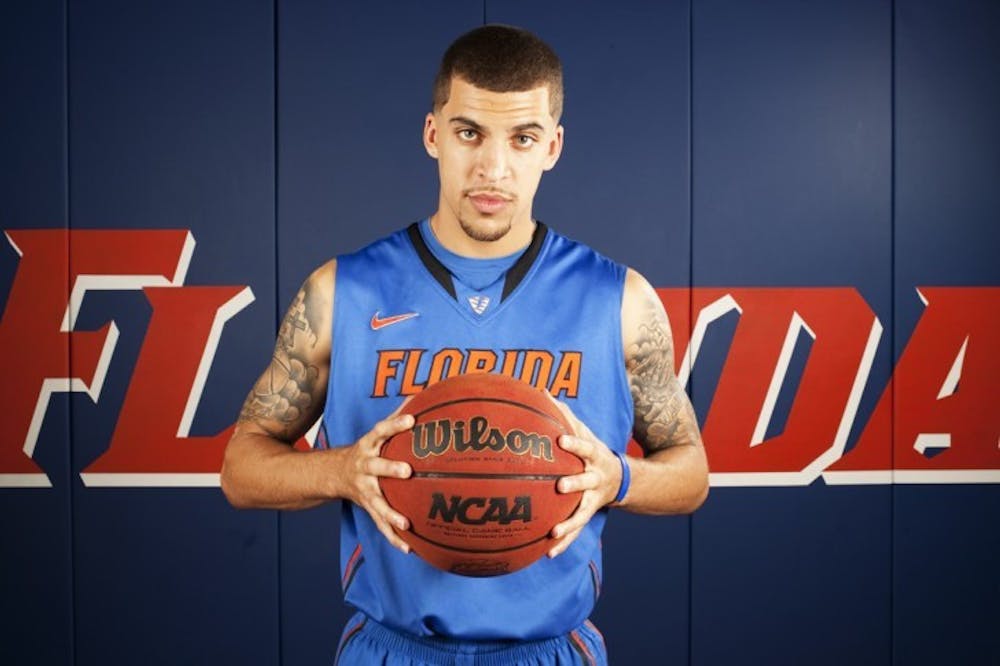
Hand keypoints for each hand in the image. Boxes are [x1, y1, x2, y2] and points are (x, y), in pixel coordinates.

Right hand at [339, 411, 414, 553]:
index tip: (411, 419)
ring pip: (377, 502)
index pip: (380, 431)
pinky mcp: (368, 507)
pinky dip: (393, 537)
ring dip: (390, 513)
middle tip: (407, 471)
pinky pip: (380, 524)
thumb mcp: (374, 434)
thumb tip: (423, 397)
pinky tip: (409, 548)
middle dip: (390, 469)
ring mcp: (364, 489)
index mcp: (367, 446)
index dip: (394, 424)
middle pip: (376, 467)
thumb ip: (396, 418)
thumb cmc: (366, 450)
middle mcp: (364, 467)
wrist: (333, 473)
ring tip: (405, 524)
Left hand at [547, 400, 623, 557]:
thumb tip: (541, 392)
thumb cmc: (592, 451)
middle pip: (586, 482)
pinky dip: (564, 543)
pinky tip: (548, 553)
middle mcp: (595, 479)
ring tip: (554, 532)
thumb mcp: (584, 432)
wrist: (621, 478)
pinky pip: (575, 531)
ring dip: (569, 523)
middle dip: (574, 484)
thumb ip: (564, 415)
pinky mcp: (588, 515)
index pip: (584, 446)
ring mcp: (593, 499)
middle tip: (560, 486)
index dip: (575, 442)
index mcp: (594, 456)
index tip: (561, 439)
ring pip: (582, 513)